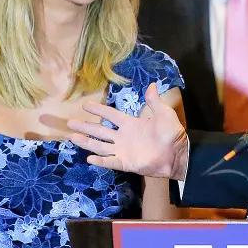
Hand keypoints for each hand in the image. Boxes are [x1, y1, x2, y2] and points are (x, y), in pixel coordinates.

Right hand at [68, 83, 188, 179]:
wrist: (178, 153)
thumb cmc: (171, 133)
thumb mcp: (164, 113)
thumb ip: (154, 101)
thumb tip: (152, 84)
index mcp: (130, 123)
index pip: (110, 115)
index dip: (98, 110)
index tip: (85, 105)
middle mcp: (123, 137)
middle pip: (100, 130)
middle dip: (85, 126)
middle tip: (70, 122)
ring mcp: (123, 150)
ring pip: (100, 146)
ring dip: (87, 142)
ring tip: (72, 137)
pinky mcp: (126, 163)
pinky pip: (110, 162)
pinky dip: (100, 161)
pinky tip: (88, 158)